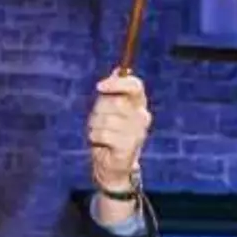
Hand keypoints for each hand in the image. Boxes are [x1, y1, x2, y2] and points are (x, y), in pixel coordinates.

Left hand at [89, 71, 150, 190]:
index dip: (117, 84)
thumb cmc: (110, 133)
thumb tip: (117, 70)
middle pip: (114, 102)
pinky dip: (95, 137)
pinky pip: (103, 133)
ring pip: (105, 119)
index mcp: (139, 104)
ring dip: (95, 126)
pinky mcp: (129, 146)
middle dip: (99, 110)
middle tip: (99, 120)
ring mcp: (137, 132)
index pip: (135, 86)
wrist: (113, 165)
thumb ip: (114, 90)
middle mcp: (142, 116)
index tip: (100, 86)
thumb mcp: (110, 108)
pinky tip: (101, 143)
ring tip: (100, 134)